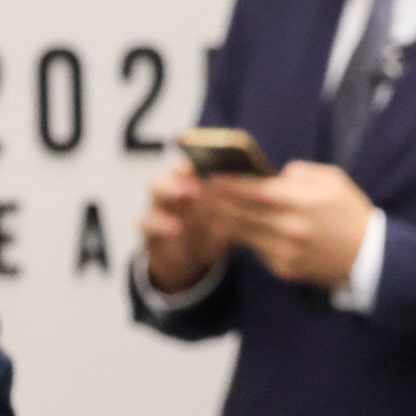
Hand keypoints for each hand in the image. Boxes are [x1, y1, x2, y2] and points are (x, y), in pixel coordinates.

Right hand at [138, 161, 232, 291]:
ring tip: (187, 194)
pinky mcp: (150, 228)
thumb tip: (269, 188)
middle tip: (203, 172)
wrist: (190, 258)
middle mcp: (177, 187)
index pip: (200, 160)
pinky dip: (159, 223)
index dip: (204, 157)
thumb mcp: (232, 217)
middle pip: (175, 169)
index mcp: (198, 181)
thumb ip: (242, 202)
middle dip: (187, 170)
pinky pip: (146, 221)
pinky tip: (176, 228)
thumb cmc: (214, 229)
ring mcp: (160, 206)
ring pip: (157, 189)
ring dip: (170, 189)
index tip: (219, 158)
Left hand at [204, 161, 374, 288]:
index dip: (227, 183)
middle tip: (199, 190)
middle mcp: (290, 228)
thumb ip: (299, 172)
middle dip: (215, 200)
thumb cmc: (351, 213)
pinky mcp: (284, 268)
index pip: (253, 190)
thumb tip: (270, 174)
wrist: (372, 258)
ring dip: (221, 219)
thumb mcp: (333, 180)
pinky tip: (235, 226)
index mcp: (302, 202)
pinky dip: (242, 237)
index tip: (209, 175)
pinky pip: (254, 249)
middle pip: (239, 212)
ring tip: (208, 207)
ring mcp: (286, 251)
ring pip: (240, 233)